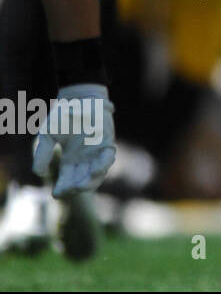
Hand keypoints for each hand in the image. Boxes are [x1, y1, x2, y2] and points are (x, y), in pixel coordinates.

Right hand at [32, 83, 115, 197]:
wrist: (80, 99)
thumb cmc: (63, 116)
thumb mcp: (47, 135)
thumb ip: (42, 153)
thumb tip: (39, 173)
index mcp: (69, 161)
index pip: (66, 181)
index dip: (62, 189)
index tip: (56, 194)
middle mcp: (84, 160)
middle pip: (81, 181)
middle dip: (75, 188)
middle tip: (70, 189)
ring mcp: (96, 153)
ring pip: (96, 174)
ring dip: (90, 181)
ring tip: (81, 185)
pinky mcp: (107, 144)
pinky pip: (108, 159)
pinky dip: (104, 165)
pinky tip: (96, 169)